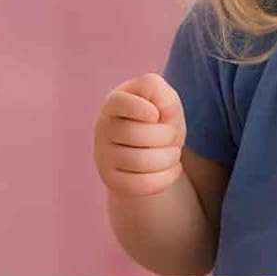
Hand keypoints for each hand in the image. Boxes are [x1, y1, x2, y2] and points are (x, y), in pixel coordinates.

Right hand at [94, 73, 185, 197]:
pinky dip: (165, 177)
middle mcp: (102, 129)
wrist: (150, 150)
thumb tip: (154, 111)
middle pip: (135, 134)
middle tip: (171, 135)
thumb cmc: (157, 119)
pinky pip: (140, 184)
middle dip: (165, 135)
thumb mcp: (162, 98)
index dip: (142, 109)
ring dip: (168, 157)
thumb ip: (157, 91)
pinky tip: (172, 169)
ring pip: (140, 161)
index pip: (121, 103)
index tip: (156, 114)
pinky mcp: (112, 180)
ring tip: (174, 153)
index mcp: (113, 103)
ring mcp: (104, 156)